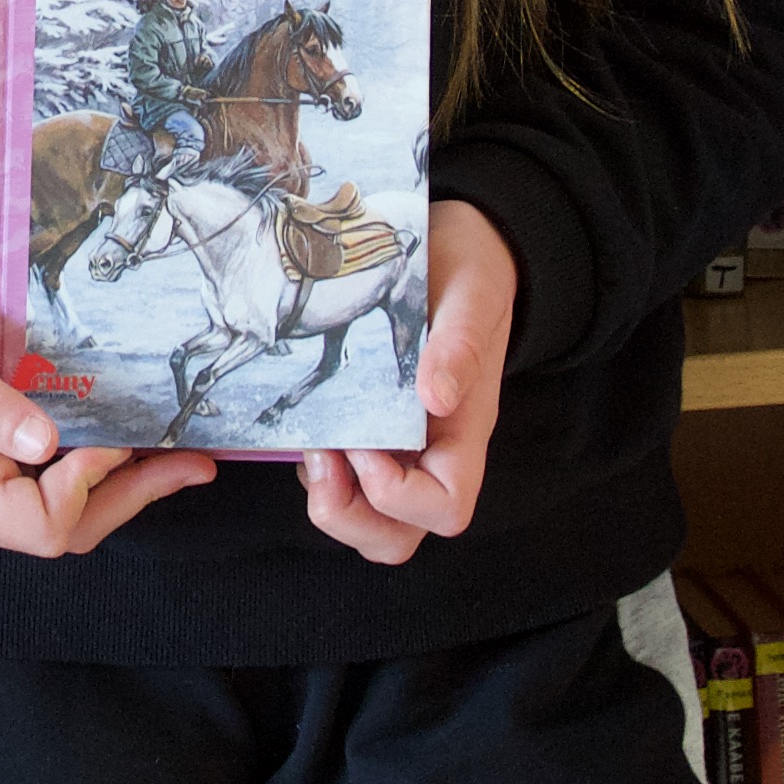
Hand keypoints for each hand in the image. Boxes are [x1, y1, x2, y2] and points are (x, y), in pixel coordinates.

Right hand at [0, 272, 210, 560]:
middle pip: (61, 532)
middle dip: (129, 496)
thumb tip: (45, 445)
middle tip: (194, 461)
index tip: (112, 434)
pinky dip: (101, 474)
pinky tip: (140, 451)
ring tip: (184, 458)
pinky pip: (55, 494)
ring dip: (125, 489)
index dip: (86, 485)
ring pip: (66, 519)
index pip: (38, 525)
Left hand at [297, 200, 515, 564]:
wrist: (466, 247)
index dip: (395, 494)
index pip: (445, 509)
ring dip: (330, 501)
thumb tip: (434, 399)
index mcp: (466, 432)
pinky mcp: (376, 435)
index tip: (364, 442)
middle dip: (348, 515)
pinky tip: (309, 424)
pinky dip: (318, 472)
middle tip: (321, 455)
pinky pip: (346, 484)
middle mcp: (436, 454)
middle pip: (399, 536)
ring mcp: (406, 450)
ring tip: (313, 444)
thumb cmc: (473, 271)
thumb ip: (459, 345)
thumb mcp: (473, 294)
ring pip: (370, 523)